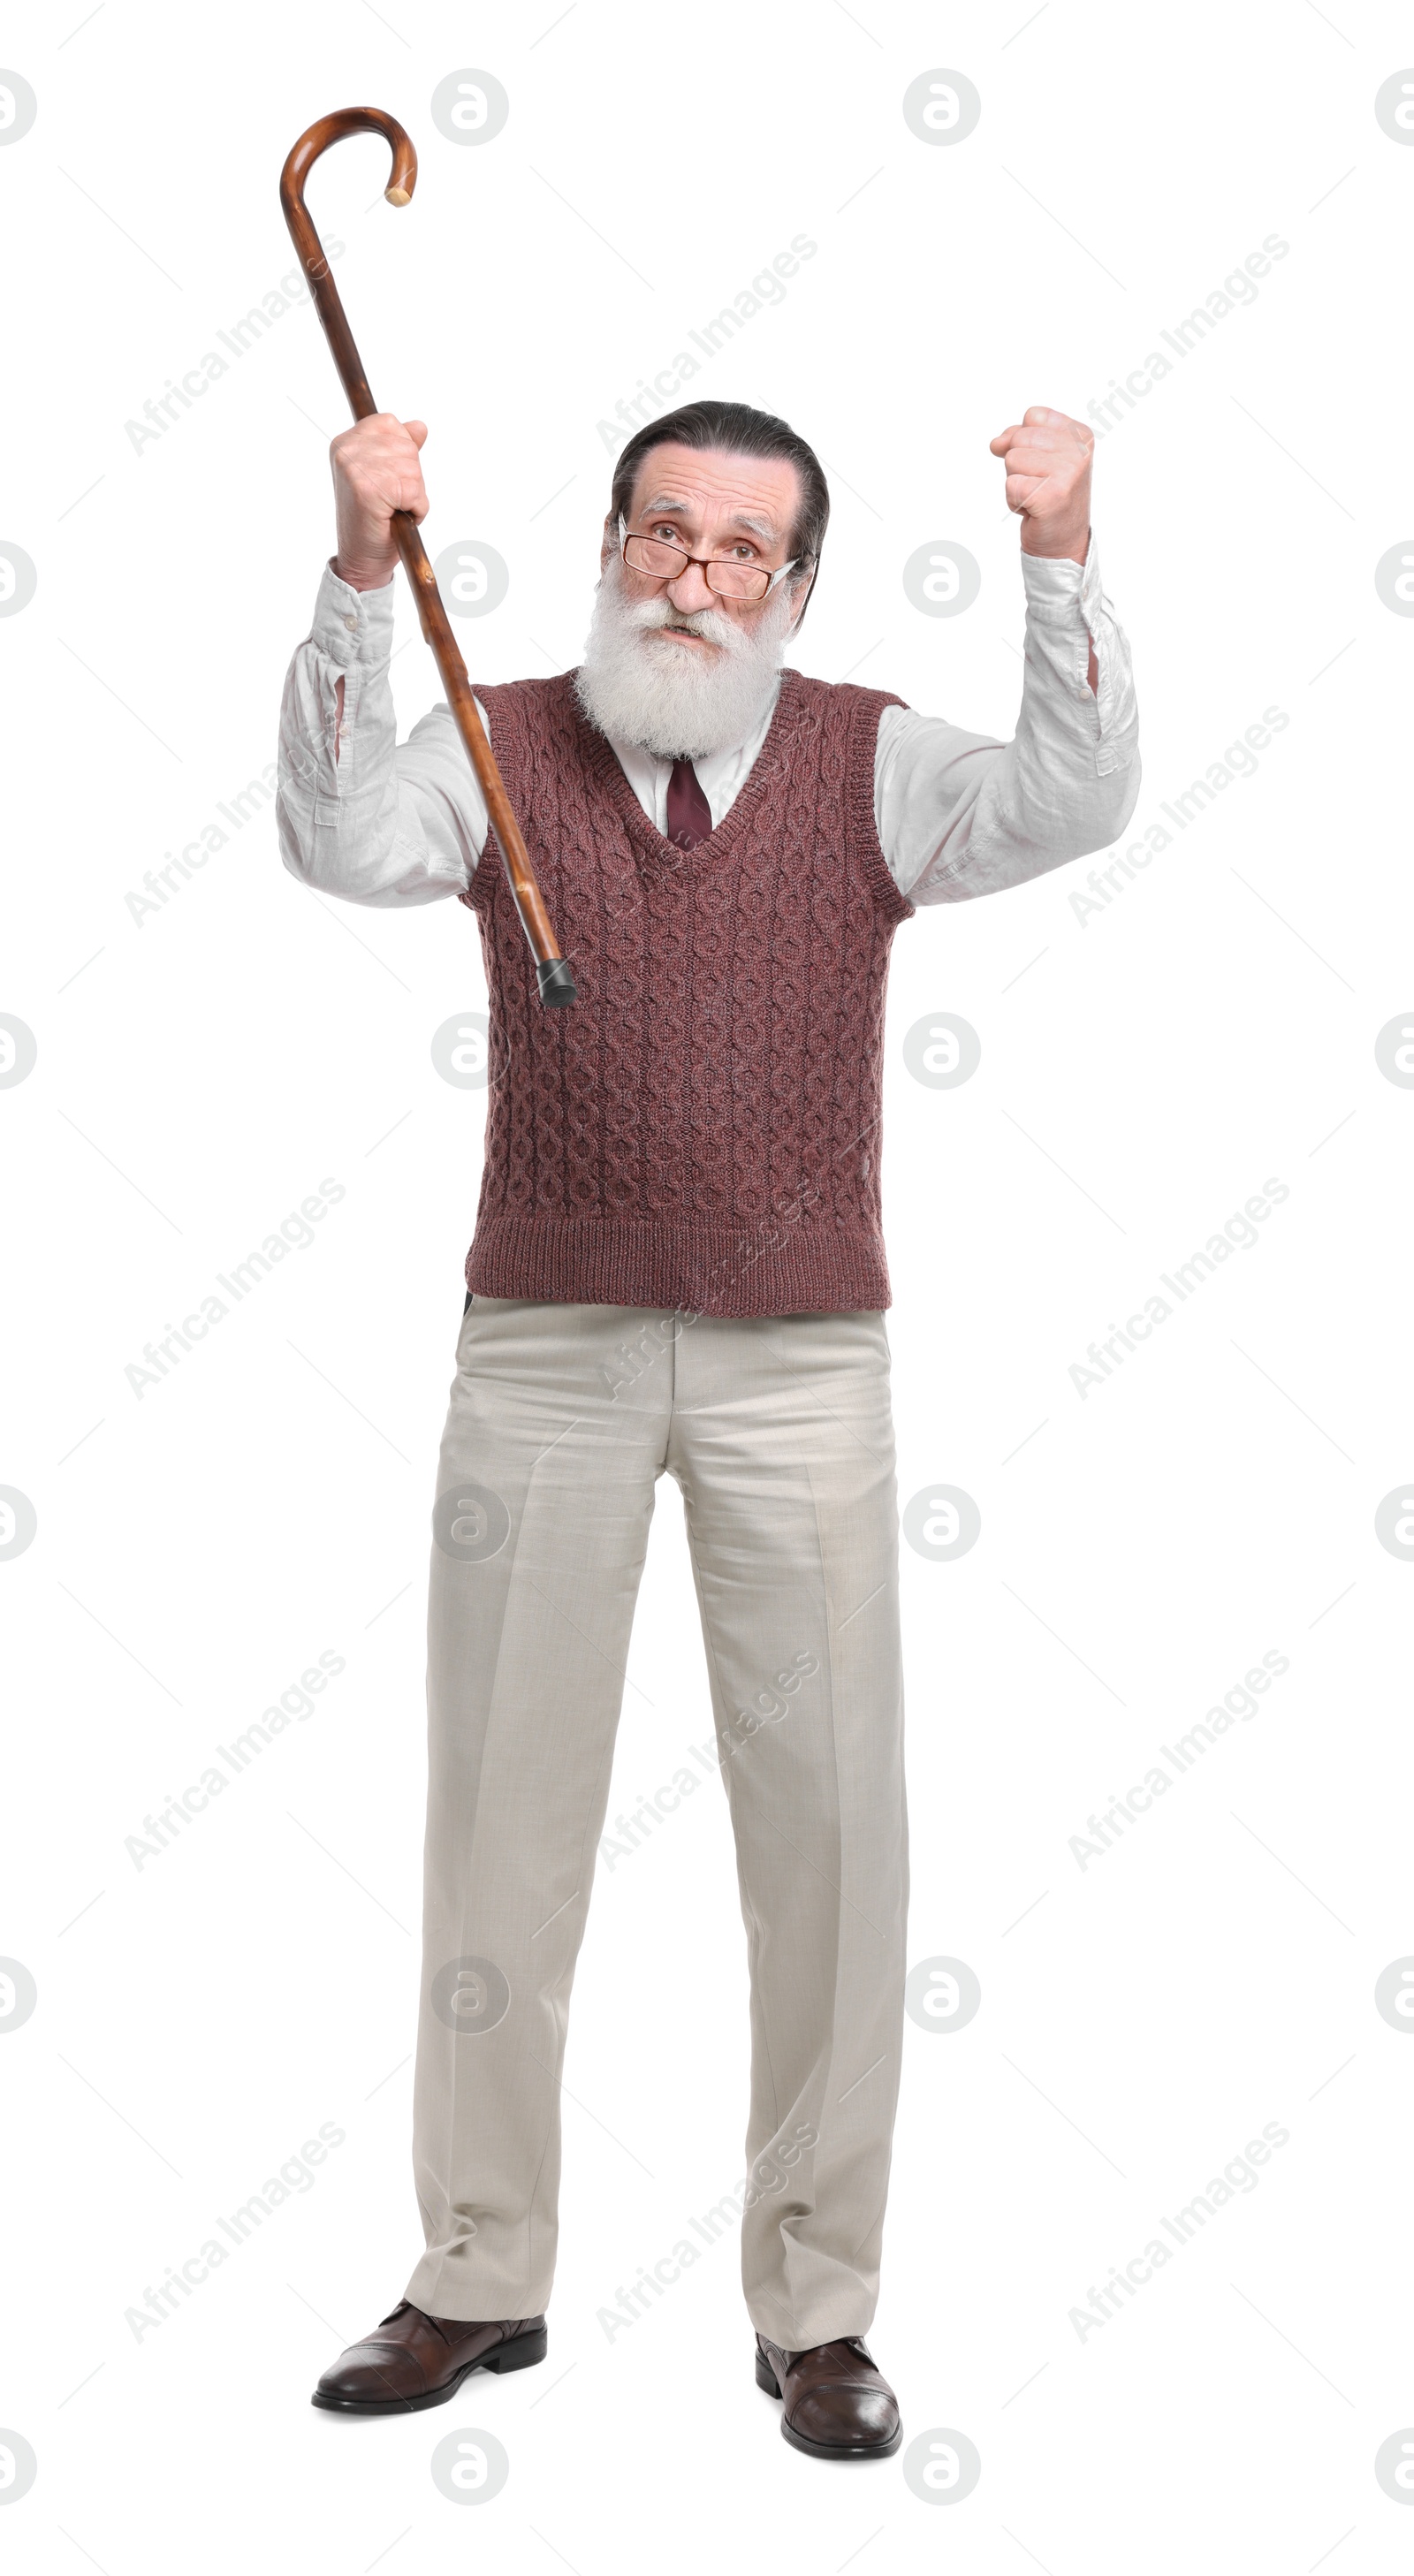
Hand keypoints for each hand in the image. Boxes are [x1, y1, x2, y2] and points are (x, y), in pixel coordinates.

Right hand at [331, 411, 428, 590]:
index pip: (389, 423)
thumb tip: (420, 427)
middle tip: (389, 500)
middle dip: (410, 477)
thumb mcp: (386, 475)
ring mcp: (355, 469)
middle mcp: (346, 450)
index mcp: (345, 442)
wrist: (361, 560)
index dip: (401, 452)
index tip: (386, 478)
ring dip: (413, 495)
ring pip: (414, 469)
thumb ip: (400, 447)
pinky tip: (395, 518)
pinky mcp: (370, 490)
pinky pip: (415, 491)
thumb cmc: (375, 521)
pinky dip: (416, 509)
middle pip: (407, 447)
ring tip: (392, 509)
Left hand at [988, 405, 1091, 564]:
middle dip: (1019, 464)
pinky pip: (1010, 486)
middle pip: (1019, 438)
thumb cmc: (1051, 496)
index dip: (1024, 441)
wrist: (1063, 541)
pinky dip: (1014, 501)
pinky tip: (1033, 509)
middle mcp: (1079, 451)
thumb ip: (1020, 436)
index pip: (1033, 416)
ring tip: (1036, 495)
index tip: (1042, 463)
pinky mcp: (1051, 495)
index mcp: (1081, 435)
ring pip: (1012, 459)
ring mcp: (1068, 472)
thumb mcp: (1041, 456)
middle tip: (1039, 483)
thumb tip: (996, 443)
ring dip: (1016, 482)